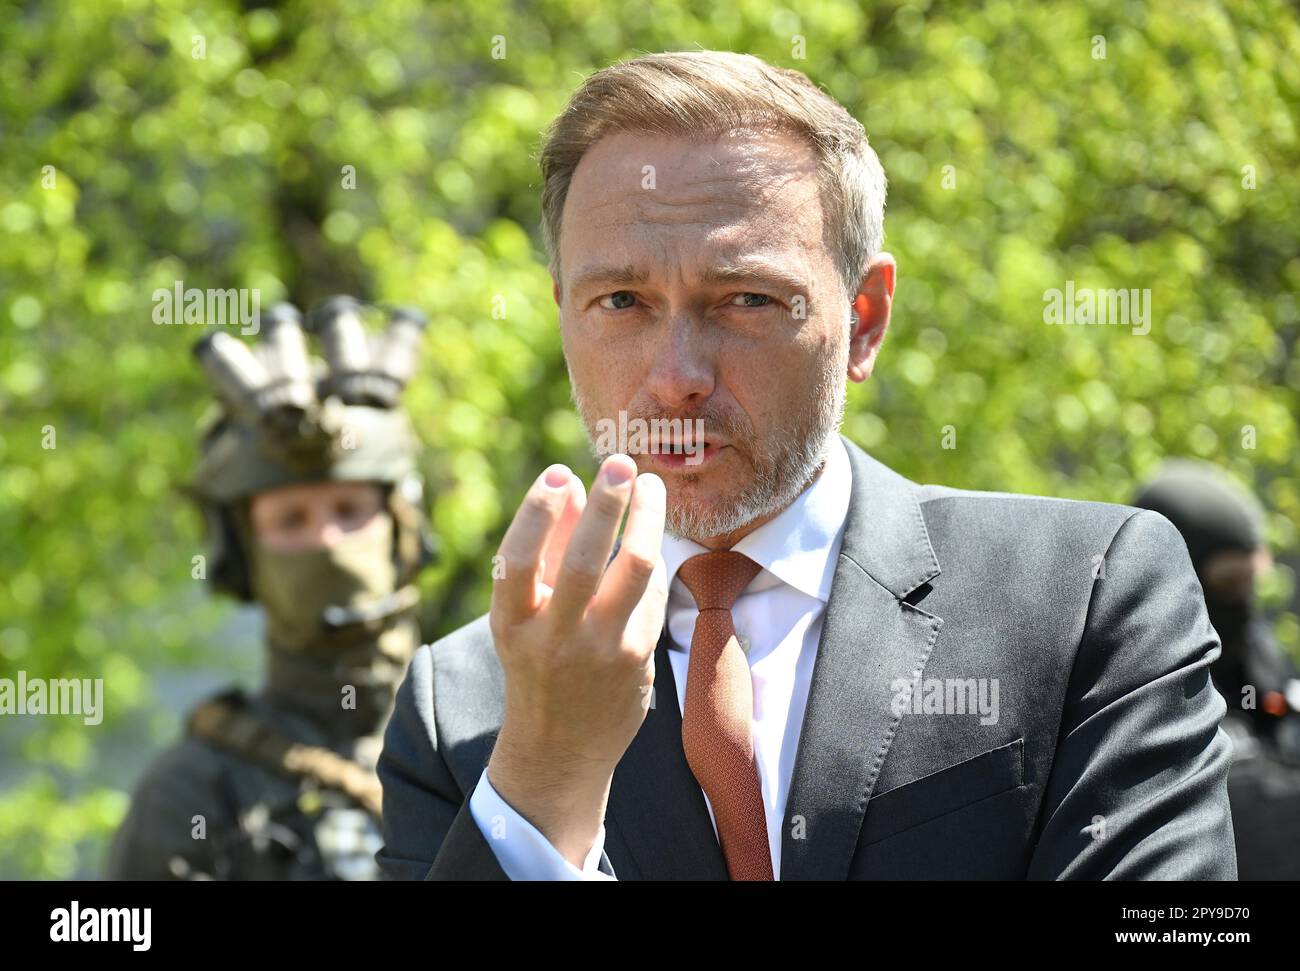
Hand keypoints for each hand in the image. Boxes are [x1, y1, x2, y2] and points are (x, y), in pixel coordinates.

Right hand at [486, 454, 667, 865]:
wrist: (559, 751)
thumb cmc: (537, 664)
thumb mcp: (523, 614)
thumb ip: (544, 549)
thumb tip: (570, 483)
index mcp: (512, 624)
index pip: (518, 559)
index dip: (538, 512)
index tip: (559, 473)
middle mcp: (554, 638)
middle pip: (583, 559)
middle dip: (607, 504)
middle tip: (621, 463)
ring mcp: (601, 651)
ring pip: (634, 570)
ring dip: (648, 519)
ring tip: (651, 487)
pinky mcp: (638, 659)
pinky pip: (651, 593)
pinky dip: (650, 561)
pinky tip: (650, 543)